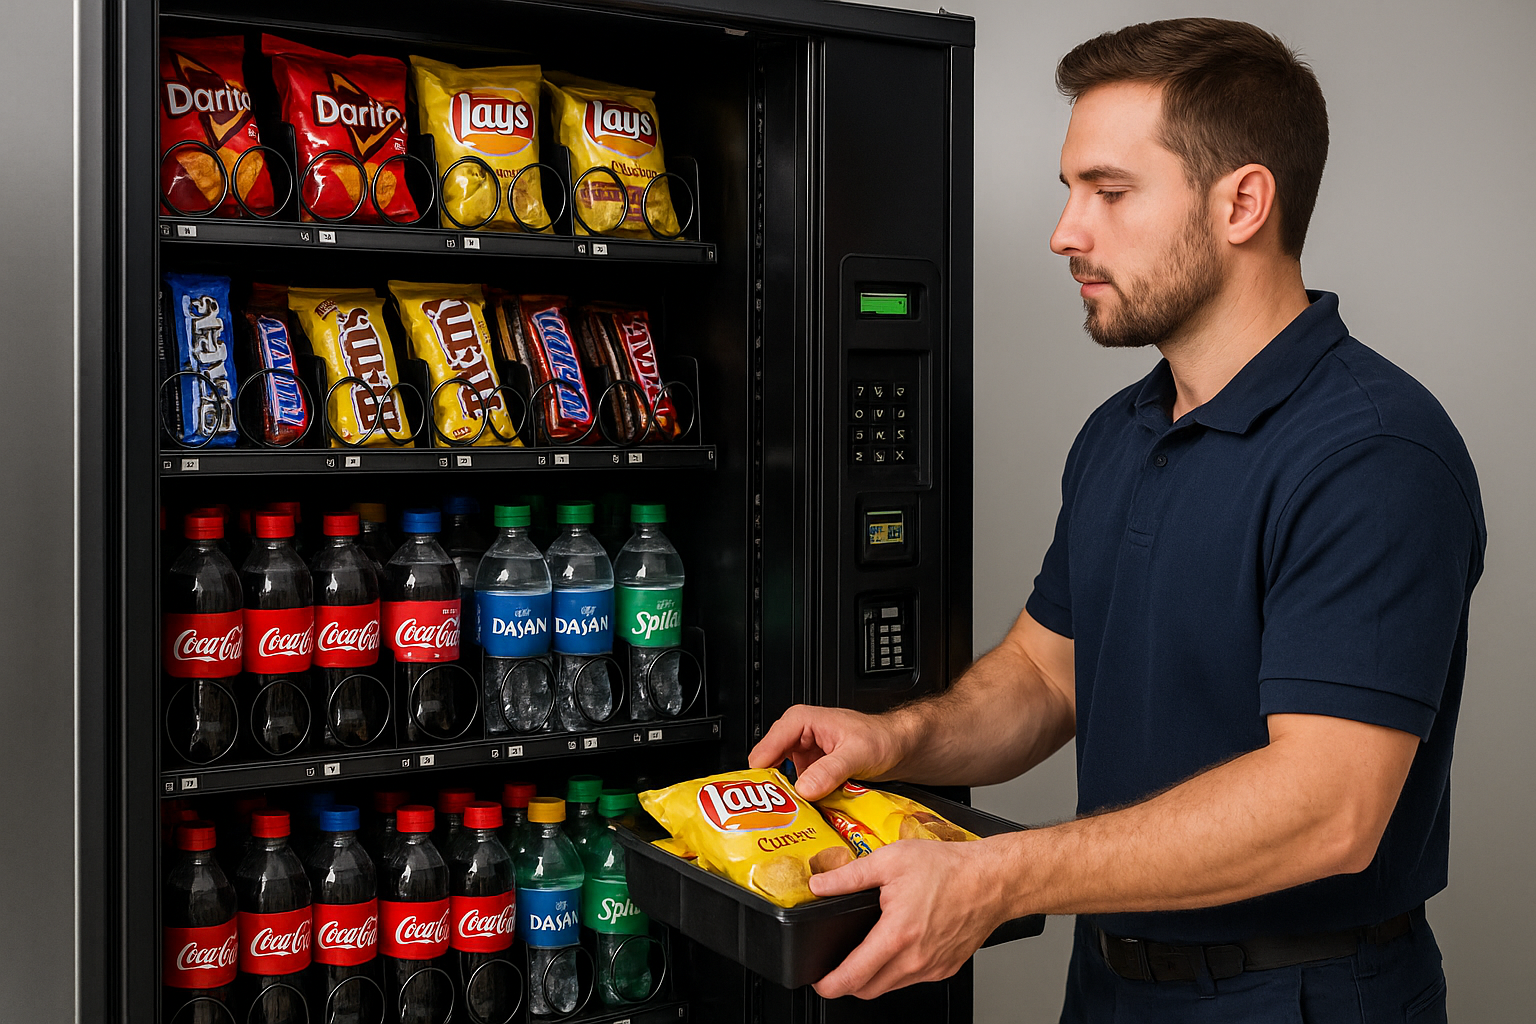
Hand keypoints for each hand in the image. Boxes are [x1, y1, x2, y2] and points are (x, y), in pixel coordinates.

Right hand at [747, 704, 909, 800]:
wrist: (899, 746)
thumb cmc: (882, 738)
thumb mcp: (857, 754)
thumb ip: (830, 770)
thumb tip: (804, 788)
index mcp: (801, 721)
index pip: (766, 748)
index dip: (761, 775)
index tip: (761, 799)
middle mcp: (798, 736)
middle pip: (769, 766)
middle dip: (771, 790)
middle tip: (773, 814)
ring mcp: (804, 754)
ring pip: (782, 780)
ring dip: (786, 798)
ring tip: (789, 817)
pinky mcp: (811, 770)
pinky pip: (797, 787)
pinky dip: (800, 800)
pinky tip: (806, 812)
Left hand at [808, 837, 1009, 999]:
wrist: (992, 880)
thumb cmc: (949, 869)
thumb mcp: (890, 861)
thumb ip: (849, 876)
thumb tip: (820, 885)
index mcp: (897, 935)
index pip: (853, 976)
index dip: (830, 984)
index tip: (819, 981)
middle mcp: (915, 959)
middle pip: (868, 989)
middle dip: (847, 983)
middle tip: (836, 967)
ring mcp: (932, 967)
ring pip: (891, 987)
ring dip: (873, 979)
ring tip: (864, 956)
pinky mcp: (946, 968)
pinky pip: (913, 980)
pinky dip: (898, 973)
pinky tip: (897, 950)